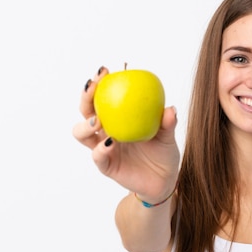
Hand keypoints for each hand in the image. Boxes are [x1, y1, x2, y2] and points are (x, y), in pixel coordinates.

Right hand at [72, 66, 179, 201]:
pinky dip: (101, 149)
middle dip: (85, 96)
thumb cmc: (164, 153)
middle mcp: (106, 131)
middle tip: (93, 86)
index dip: (99, 83)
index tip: (105, 71)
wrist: (165, 180)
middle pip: (85, 111)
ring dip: (85, 125)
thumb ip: (167, 123)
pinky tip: (110, 142)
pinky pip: (98, 156)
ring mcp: (103, 148)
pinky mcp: (106, 166)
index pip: (102, 97)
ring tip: (97, 121)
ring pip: (81, 134)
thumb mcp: (168, 136)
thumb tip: (170, 109)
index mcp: (118, 119)